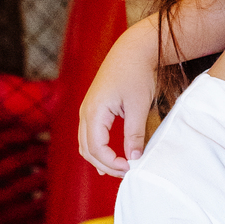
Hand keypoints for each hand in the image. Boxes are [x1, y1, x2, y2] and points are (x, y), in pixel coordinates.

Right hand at [77, 22, 159, 176]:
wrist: (132, 50)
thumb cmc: (136, 74)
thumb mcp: (139, 106)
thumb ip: (135, 134)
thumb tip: (134, 159)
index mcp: (94, 111)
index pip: (96, 148)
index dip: (112, 163)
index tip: (131, 167)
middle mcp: (85, 112)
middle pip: (87, 150)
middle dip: (106, 165)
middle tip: (128, 173)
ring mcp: (87, 110)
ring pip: (85, 145)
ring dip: (100, 160)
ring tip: (120, 169)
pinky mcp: (93, 109)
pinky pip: (89, 136)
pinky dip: (97, 151)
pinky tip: (108, 161)